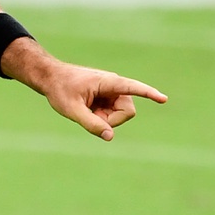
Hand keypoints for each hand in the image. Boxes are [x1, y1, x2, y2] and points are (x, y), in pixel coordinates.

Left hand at [7, 41, 167, 140]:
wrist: (51, 79)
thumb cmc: (60, 90)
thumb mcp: (72, 110)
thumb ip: (91, 124)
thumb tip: (110, 136)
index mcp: (108, 82)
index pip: (133, 87)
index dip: (149, 94)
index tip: (163, 99)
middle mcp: (115, 85)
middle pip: (127, 112)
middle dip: (112, 120)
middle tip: (90, 117)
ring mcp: (112, 92)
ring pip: (120, 115)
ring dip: (105, 119)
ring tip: (86, 110)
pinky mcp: (109, 98)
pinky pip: (112, 114)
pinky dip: (101, 117)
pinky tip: (88, 109)